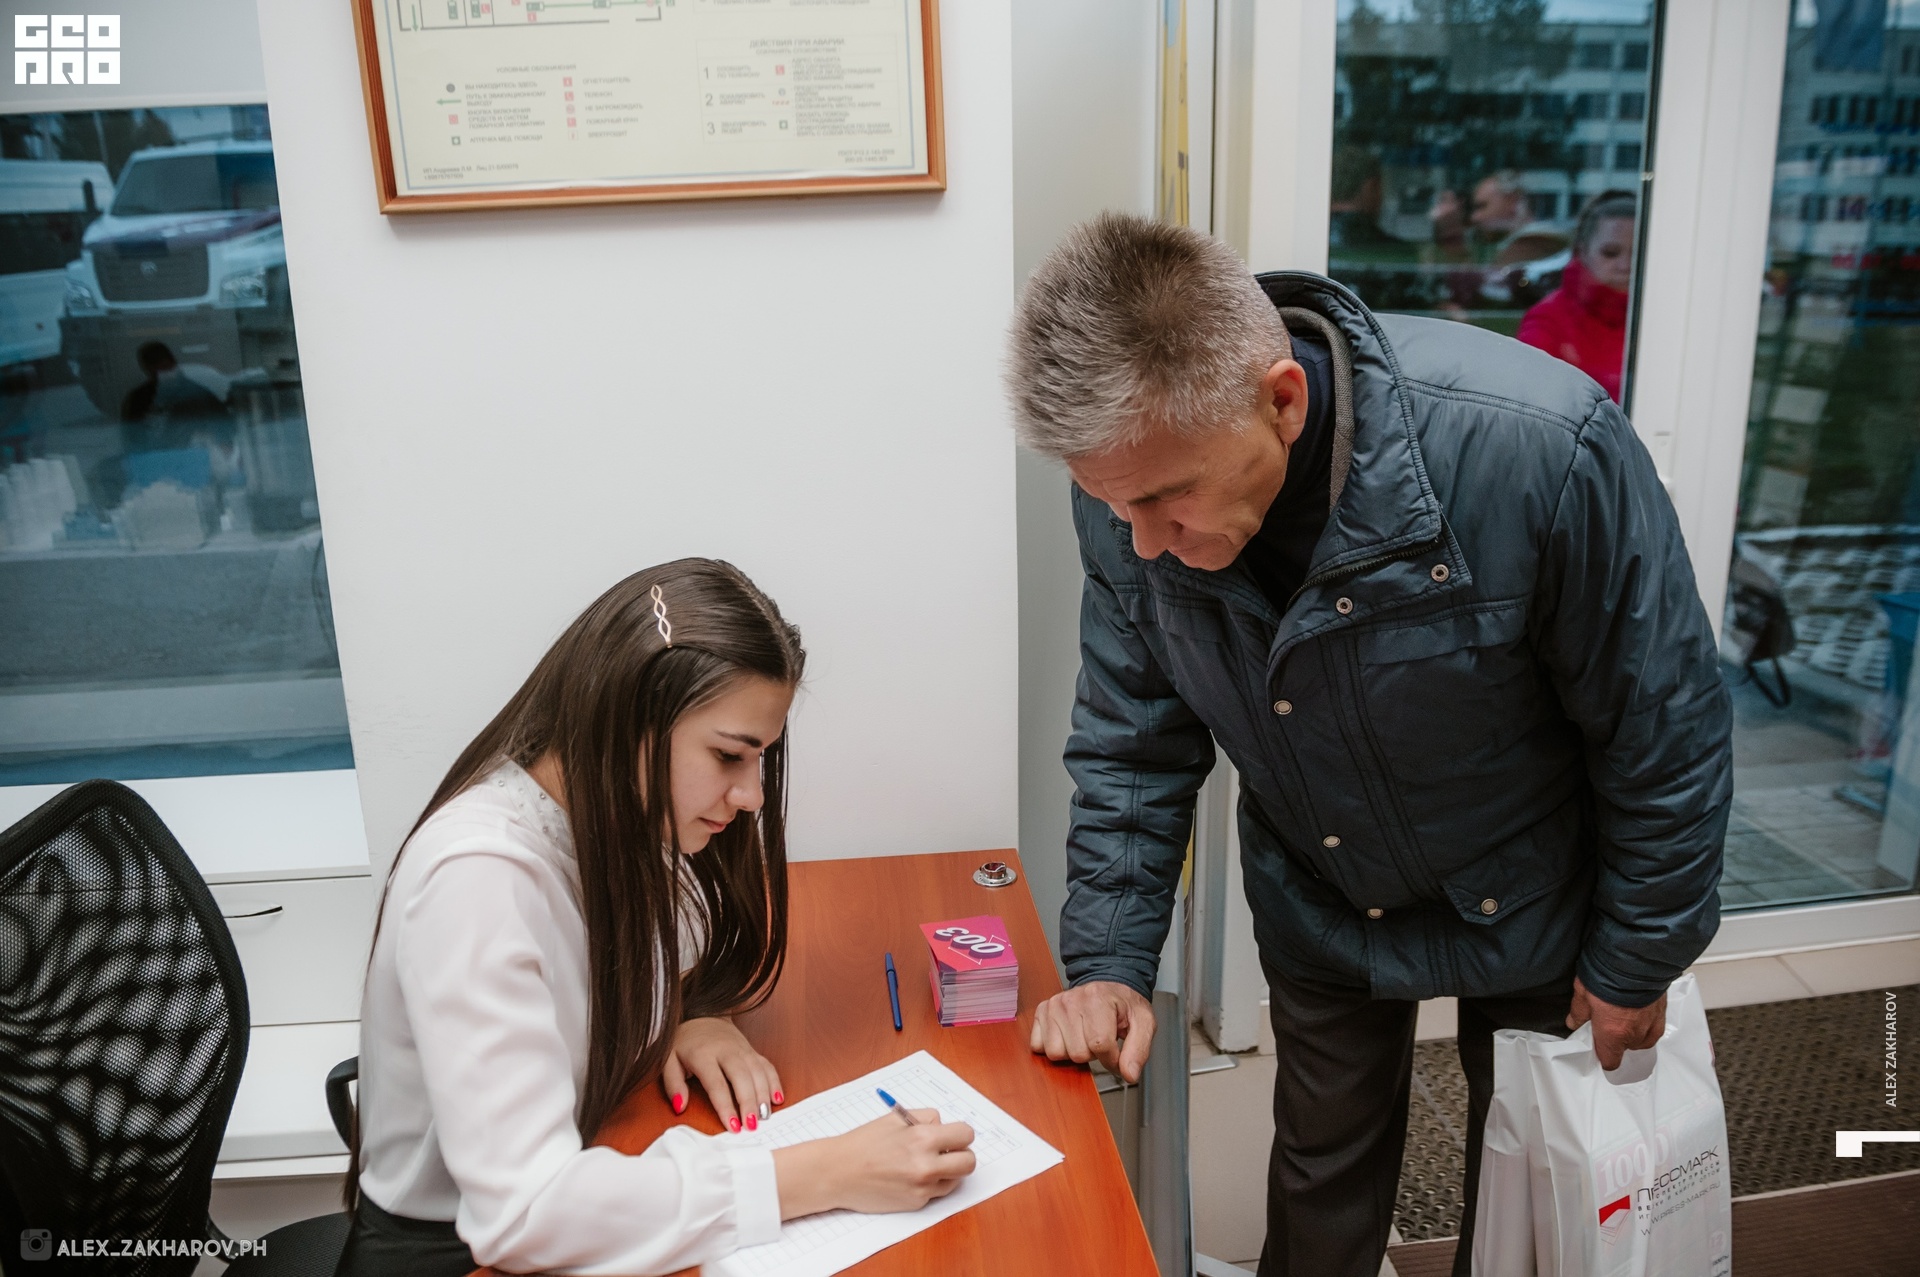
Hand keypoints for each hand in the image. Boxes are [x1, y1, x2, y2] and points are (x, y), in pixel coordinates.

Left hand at [662, 1016, 782, 1132]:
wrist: (702, 1014)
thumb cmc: (684, 1042)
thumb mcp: (668, 1061)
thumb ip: (673, 1084)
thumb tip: (680, 1106)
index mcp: (703, 1054)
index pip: (717, 1084)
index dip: (725, 1107)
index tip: (732, 1126)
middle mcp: (726, 1050)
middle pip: (742, 1077)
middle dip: (749, 1102)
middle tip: (752, 1125)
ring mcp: (742, 1049)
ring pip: (758, 1072)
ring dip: (763, 1095)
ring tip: (764, 1117)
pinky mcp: (752, 1050)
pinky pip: (767, 1065)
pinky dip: (774, 1082)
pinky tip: (777, 1098)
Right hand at [771, 1110, 975, 1219]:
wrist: (839, 1172)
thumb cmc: (864, 1142)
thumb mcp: (896, 1118)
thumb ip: (926, 1119)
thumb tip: (945, 1127)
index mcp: (923, 1138)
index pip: (966, 1135)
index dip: (960, 1134)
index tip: (953, 1136)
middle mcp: (927, 1165)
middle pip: (969, 1162)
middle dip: (961, 1155)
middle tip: (947, 1152)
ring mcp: (922, 1188)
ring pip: (956, 1179)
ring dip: (947, 1171)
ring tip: (925, 1163)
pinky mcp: (916, 1204)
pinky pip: (937, 1192)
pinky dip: (931, 1185)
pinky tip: (911, 1176)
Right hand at [1029, 980, 1155, 1082]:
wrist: (1108, 987)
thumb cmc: (1123, 1005)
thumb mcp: (1144, 1023)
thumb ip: (1139, 1050)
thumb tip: (1129, 1074)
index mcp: (1098, 999)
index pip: (1100, 1045)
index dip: (1111, 1058)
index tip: (1115, 1053)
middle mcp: (1072, 1000)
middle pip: (1077, 1053)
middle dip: (1092, 1055)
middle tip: (1099, 1040)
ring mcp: (1054, 1006)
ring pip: (1056, 1052)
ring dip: (1072, 1052)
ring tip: (1083, 1037)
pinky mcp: (1042, 1012)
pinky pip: (1038, 1046)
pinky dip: (1054, 1047)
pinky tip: (1068, 1037)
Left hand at [1566, 976, 1666, 1070]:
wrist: (1636, 959)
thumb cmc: (1609, 974)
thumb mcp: (1582, 992)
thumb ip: (1578, 1012)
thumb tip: (1574, 1022)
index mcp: (1612, 1034)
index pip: (1610, 1061)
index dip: (1604, 1057)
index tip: (1599, 1049)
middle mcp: (1634, 1034)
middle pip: (1625, 1048)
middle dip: (1617, 1039)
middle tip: (1608, 1021)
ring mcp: (1650, 1025)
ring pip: (1641, 1040)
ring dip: (1633, 1032)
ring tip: (1624, 1015)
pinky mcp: (1662, 1013)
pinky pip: (1655, 1029)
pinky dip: (1647, 1024)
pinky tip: (1639, 1012)